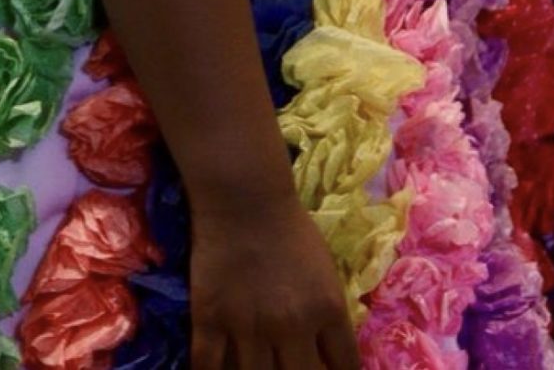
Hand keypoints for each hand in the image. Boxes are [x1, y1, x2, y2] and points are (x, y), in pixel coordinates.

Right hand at [187, 189, 359, 369]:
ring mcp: (248, 327)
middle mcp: (292, 325)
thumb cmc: (293, 230)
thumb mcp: (326, 272)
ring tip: (262, 368)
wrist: (246, 200)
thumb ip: (328, 314)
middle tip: (293, 368)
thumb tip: (328, 355)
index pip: (344, 366)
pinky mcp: (209, 323)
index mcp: (328, 308)